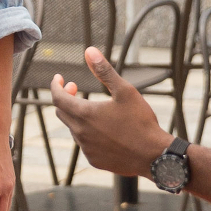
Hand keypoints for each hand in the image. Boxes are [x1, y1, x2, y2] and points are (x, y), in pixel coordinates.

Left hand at [47, 48, 171, 177]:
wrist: (154, 156)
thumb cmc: (141, 122)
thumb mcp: (125, 91)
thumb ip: (104, 71)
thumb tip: (89, 51)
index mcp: (84, 114)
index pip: (57, 98)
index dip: (55, 86)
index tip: (59, 78)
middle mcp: (80, 133)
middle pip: (62, 112)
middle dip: (65, 98)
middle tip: (74, 88)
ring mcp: (86, 148)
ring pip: (73, 128)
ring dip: (77, 116)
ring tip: (94, 108)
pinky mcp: (94, 160)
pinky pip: (84, 143)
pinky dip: (87, 132)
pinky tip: (103, 129)